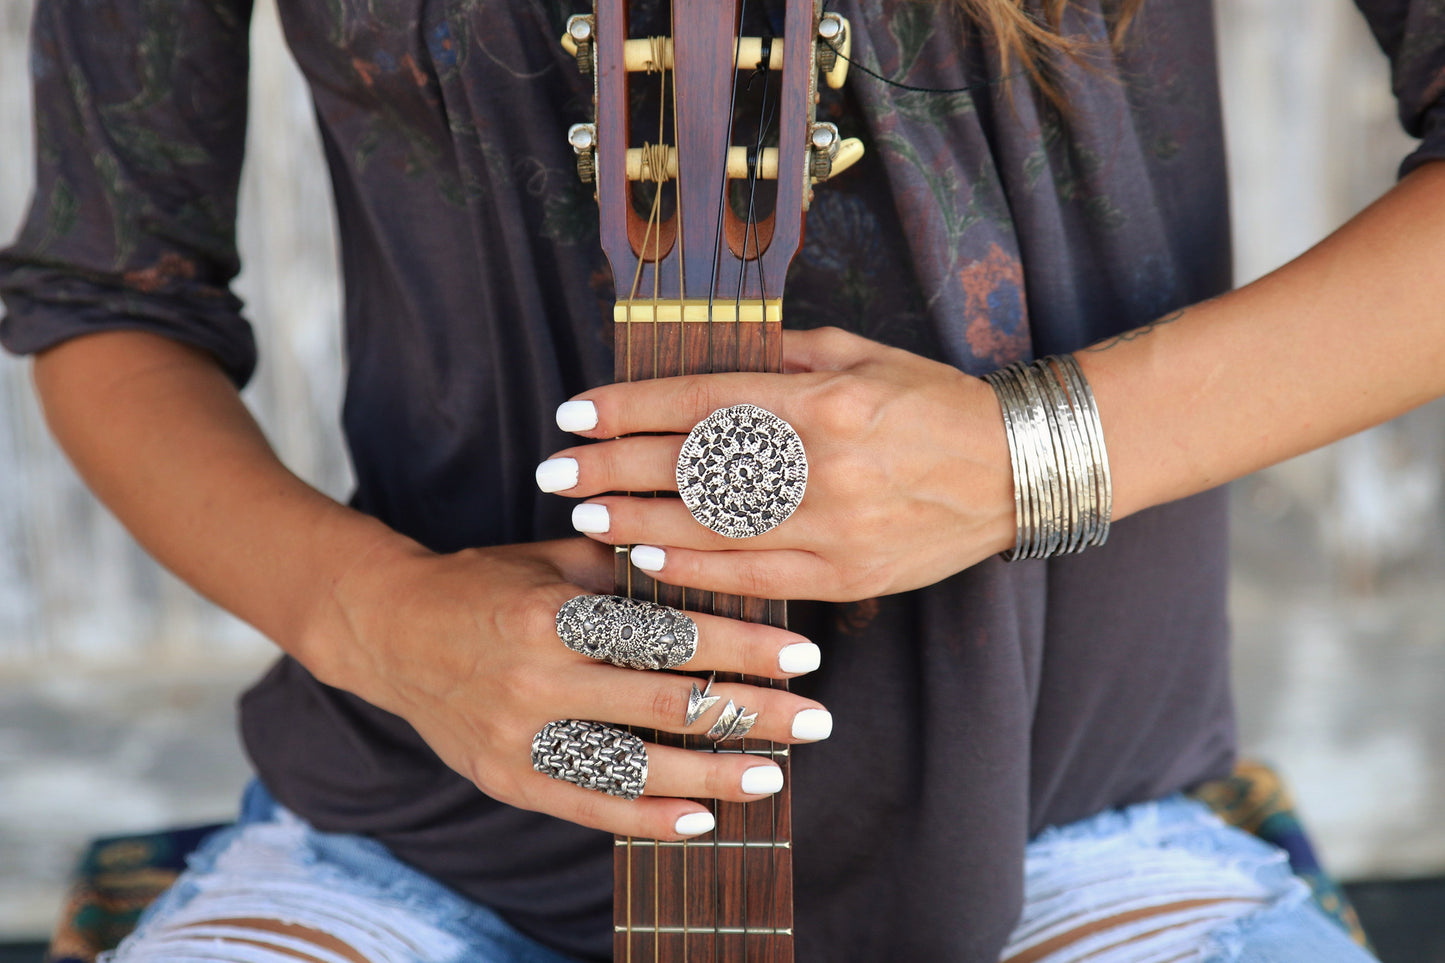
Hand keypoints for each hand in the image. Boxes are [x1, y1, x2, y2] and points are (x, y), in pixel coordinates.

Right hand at [325, 537, 829, 839]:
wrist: (391, 632)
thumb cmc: (486, 584)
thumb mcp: (552, 558)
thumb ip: (625, 568)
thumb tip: (711, 569)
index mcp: (555, 613)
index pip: (668, 636)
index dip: (741, 647)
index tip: (802, 655)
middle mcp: (538, 678)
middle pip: (665, 704)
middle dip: (750, 714)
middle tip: (816, 720)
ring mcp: (520, 736)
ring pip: (632, 766)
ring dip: (711, 775)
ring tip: (773, 775)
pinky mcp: (506, 777)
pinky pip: (586, 806)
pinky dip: (646, 817)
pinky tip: (699, 820)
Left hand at [540, 327, 1015, 600]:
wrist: (1015, 468)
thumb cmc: (933, 402)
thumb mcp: (859, 354)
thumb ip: (779, 358)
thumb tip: (703, 359)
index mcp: (824, 401)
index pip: (701, 404)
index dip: (630, 408)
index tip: (577, 414)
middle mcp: (823, 466)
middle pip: (691, 469)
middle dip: (612, 470)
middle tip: (554, 474)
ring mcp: (836, 528)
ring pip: (713, 530)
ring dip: (639, 524)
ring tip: (584, 518)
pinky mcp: (849, 576)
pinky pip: (755, 579)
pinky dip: (697, 571)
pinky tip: (649, 562)